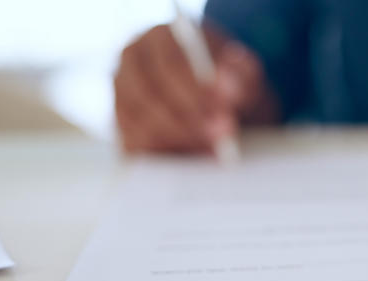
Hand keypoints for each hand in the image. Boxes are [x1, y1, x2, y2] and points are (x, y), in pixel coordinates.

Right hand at [114, 24, 278, 153]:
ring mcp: (122, 93)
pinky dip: (165, 153)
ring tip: (215, 149)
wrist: (224, 105)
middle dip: (188, 119)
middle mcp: (132, 61)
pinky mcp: (122, 126)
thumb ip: (241, 76)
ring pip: (139, 121)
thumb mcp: (246, 76)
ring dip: (179, 139)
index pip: (170, 62)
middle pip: (149, 93)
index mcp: (160, 37)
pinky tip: (195, 156)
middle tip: (223, 135)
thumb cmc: (231, 85)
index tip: (224, 113)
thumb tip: (227, 84)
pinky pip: (134, 143)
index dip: (196, 91)